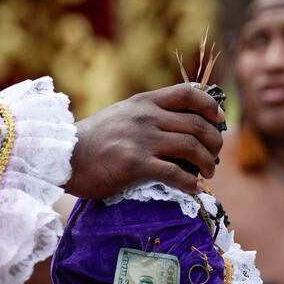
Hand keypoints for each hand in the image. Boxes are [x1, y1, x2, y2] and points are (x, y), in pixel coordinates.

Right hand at [66, 84, 224, 198]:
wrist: (64, 157)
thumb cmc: (92, 141)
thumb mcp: (121, 115)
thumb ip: (147, 115)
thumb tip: (178, 125)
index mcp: (144, 102)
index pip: (189, 94)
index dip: (211, 106)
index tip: (220, 121)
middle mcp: (146, 117)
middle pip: (197, 124)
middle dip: (214, 141)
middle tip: (215, 155)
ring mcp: (142, 140)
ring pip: (192, 147)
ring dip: (208, 163)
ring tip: (208, 173)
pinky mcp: (136, 164)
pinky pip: (176, 173)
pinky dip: (191, 183)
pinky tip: (195, 189)